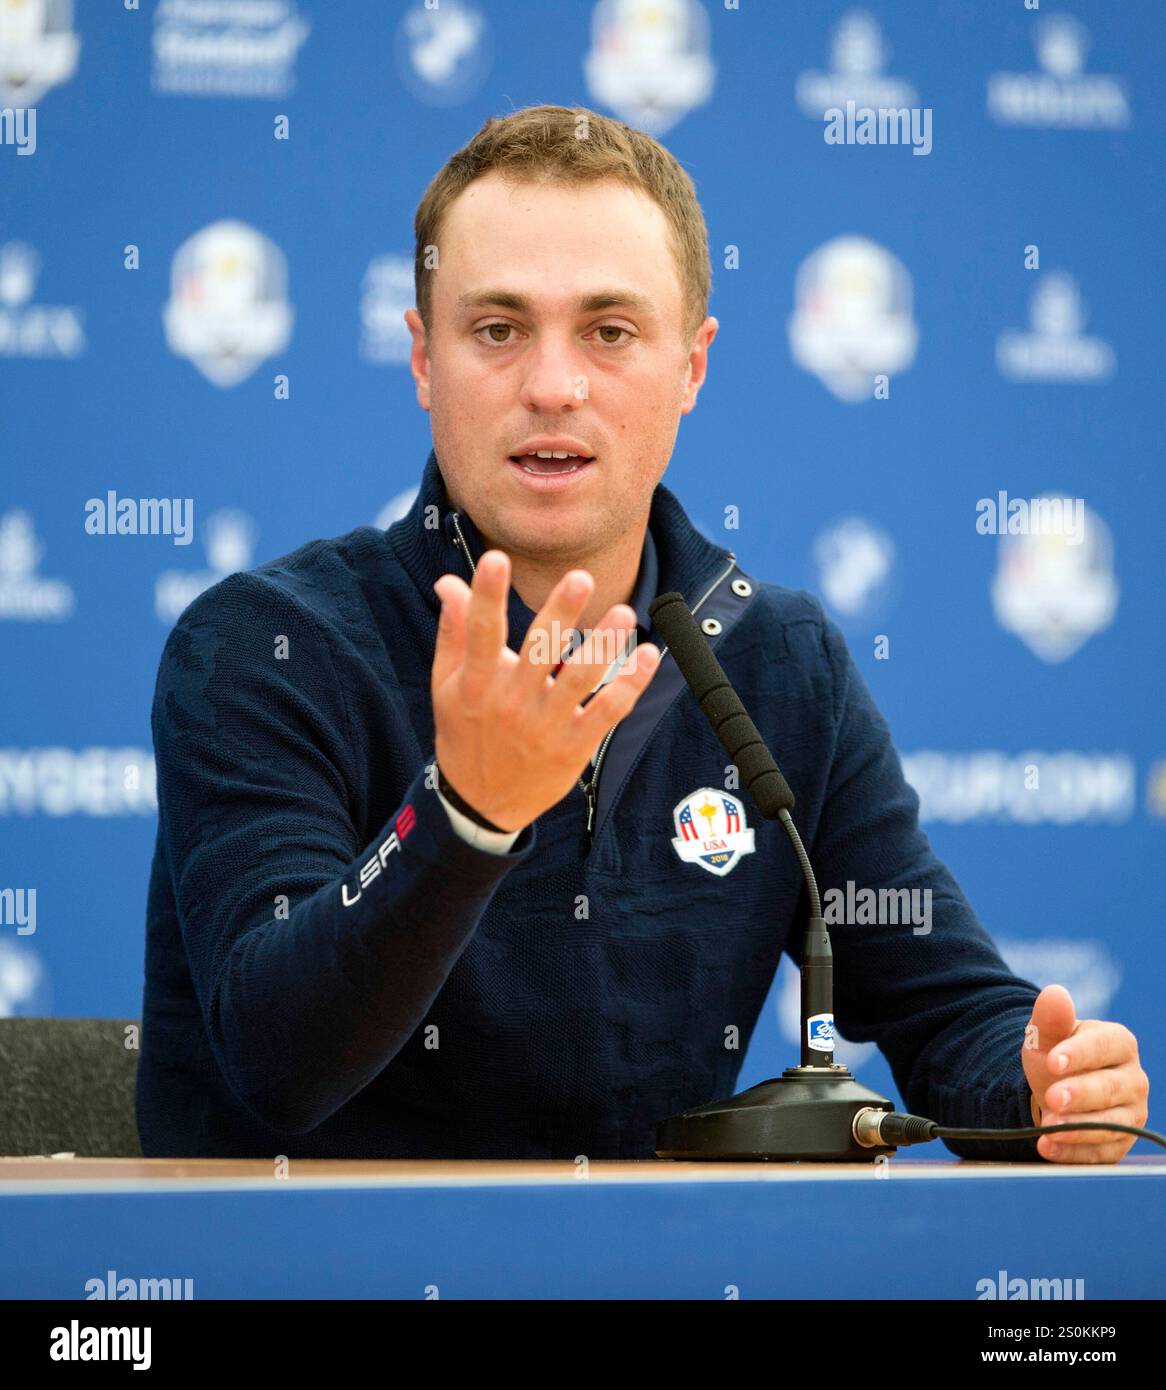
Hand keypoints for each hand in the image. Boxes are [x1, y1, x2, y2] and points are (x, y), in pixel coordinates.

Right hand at [431, 549, 660, 831]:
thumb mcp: (446, 685)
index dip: (486, 595)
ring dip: (604, 645)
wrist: (480, 803)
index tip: (496, 559)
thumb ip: (454, 631)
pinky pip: (607, 711)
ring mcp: (544, 725)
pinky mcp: (573, 745)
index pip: (481, 632)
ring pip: (579, 679)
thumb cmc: (465, 734)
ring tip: (624, 613)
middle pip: (538, 650)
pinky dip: (630, 684)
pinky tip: (647, 656)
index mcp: (476, 683)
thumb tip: (449, 582)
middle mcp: (511, 702)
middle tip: (581, 577)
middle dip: (560, 613)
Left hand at [1021, 983, 1148, 1163]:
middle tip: (1052, 1097)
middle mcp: (1133, 1079)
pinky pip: (1101, 1152)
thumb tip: (1055, 993)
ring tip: (1047, 1127)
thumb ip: (1051, 1018)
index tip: (1052, 1061)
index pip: (1102, 1047)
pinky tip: (1048, 1147)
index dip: (1078, 1054)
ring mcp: (1131, 1114)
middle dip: (1080, 1094)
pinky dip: (1073, 1152)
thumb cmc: (1056, 1057)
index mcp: (1119, 1043)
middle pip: (1109, 1088)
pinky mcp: (1120, 1143)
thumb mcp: (1047, 1037)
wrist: (1056, 1090)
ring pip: (1109, 1124)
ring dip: (1077, 1128)